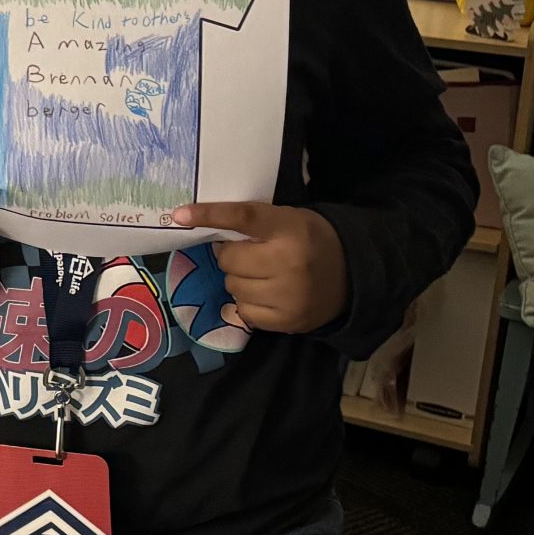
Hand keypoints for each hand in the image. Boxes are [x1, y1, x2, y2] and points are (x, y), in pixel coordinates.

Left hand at [172, 202, 348, 332]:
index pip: (243, 218)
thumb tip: (205, 231)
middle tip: (249, 254)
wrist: (353, 276)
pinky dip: (248, 302)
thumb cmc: (311, 241)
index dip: (210, 215)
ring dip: (239, 280)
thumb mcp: (288, 220)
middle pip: (229, 260)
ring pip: (232, 286)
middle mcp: (288, 261)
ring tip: (263, 275)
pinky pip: (243, 310)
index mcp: (289, 229)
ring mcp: (288, 294)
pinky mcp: (286, 320)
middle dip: (231, 256)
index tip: (180, 215)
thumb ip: (253, 225)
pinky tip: (268, 294)